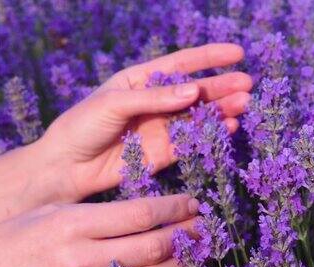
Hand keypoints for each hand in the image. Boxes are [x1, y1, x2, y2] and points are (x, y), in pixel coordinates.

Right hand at [0, 194, 198, 266]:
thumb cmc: (8, 243)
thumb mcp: (47, 213)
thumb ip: (93, 213)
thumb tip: (142, 212)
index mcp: (73, 225)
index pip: (140, 214)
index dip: (175, 208)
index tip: (193, 203)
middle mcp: (84, 261)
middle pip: (154, 247)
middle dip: (188, 235)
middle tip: (208, 226)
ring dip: (185, 265)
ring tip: (204, 251)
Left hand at [39, 43, 251, 201]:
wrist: (66, 166)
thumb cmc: (82, 126)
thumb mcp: (115, 103)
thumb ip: (155, 98)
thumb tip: (193, 91)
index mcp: (140, 81)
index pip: (180, 64)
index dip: (209, 57)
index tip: (238, 53)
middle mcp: (154, 103)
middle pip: (194, 92)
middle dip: (221, 87)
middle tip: (248, 86)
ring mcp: (159, 128)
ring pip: (197, 117)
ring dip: (221, 111)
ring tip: (243, 106)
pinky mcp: (161, 154)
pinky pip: (190, 142)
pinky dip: (210, 135)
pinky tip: (228, 128)